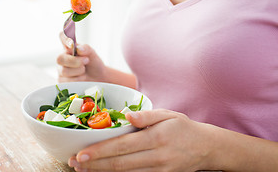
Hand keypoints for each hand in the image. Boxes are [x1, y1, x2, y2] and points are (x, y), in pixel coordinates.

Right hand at [57, 32, 106, 81]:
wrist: (98, 77)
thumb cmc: (93, 63)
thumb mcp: (92, 54)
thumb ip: (86, 48)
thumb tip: (78, 49)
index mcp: (69, 48)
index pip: (62, 38)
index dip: (64, 38)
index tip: (71, 42)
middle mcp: (63, 58)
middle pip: (60, 58)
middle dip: (74, 61)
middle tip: (86, 61)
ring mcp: (61, 70)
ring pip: (64, 71)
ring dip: (78, 71)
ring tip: (84, 70)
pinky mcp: (62, 81)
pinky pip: (67, 81)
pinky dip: (78, 79)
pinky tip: (82, 77)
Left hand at [68, 109, 213, 171]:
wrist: (207, 148)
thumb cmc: (183, 128)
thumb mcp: (168, 115)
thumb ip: (147, 115)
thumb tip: (126, 115)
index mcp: (156, 137)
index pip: (122, 146)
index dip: (100, 151)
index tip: (81, 153)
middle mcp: (156, 156)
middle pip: (120, 163)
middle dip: (95, 165)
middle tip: (74, 164)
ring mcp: (159, 170)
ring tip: (83, 170)